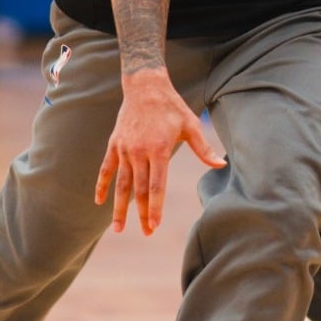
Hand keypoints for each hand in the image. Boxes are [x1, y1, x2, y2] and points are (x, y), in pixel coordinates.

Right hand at [94, 67, 225, 234]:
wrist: (145, 87)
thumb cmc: (172, 107)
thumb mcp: (191, 125)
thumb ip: (203, 148)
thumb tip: (221, 165)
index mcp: (159, 149)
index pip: (156, 185)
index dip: (155, 207)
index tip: (155, 225)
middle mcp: (139, 152)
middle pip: (139, 190)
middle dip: (141, 214)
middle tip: (145, 233)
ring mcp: (124, 149)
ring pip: (121, 184)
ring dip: (119, 207)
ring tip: (119, 229)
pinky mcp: (114, 145)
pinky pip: (105, 169)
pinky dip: (101, 186)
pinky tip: (99, 202)